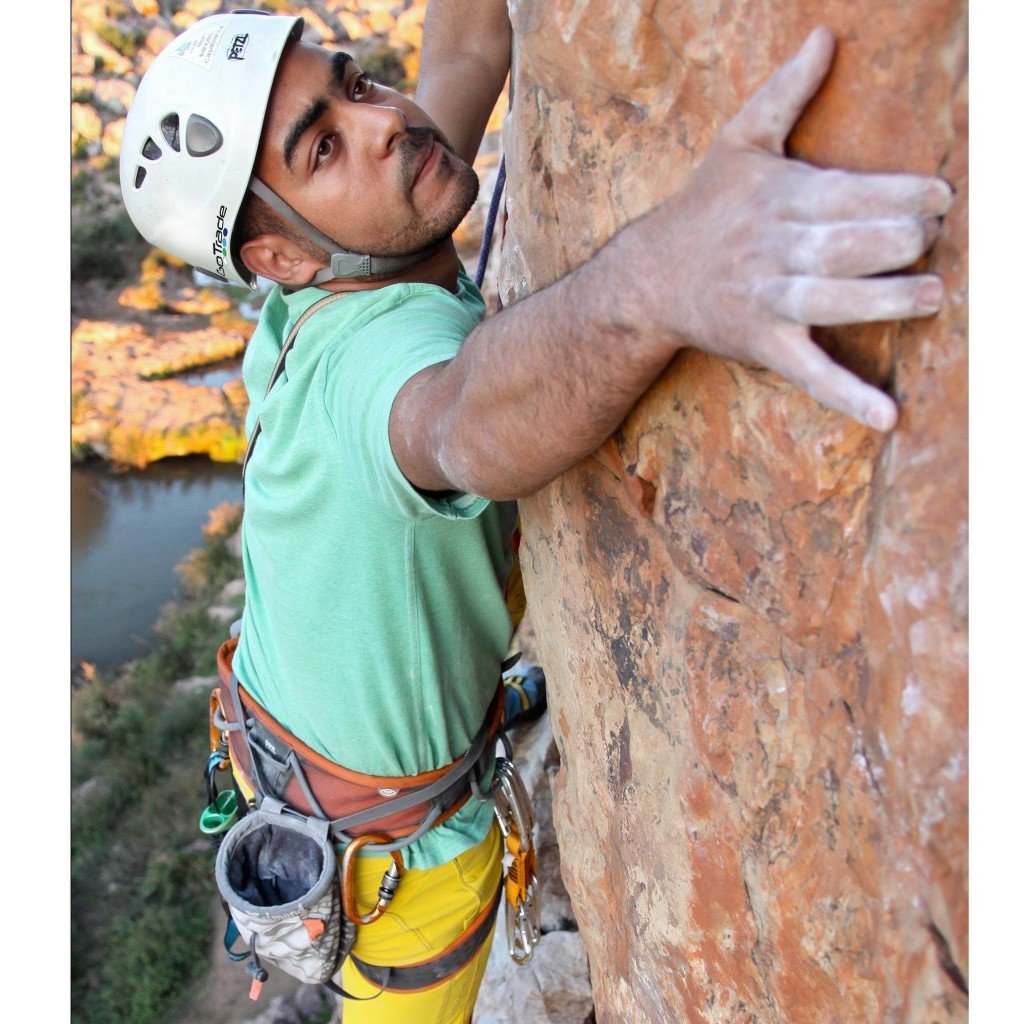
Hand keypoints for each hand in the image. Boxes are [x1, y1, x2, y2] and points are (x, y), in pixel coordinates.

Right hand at [622, 27, 951, 430]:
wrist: (650, 278)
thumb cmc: (705, 207)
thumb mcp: (739, 143)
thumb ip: (786, 93)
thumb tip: (824, 32)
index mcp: (778, 198)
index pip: (848, 192)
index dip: (899, 193)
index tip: (941, 195)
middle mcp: (773, 248)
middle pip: (843, 243)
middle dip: (896, 240)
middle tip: (935, 240)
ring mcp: (767, 300)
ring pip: (829, 300)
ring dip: (881, 300)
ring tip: (931, 297)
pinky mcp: (762, 345)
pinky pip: (809, 371)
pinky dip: (846, 395)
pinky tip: (887, 417)